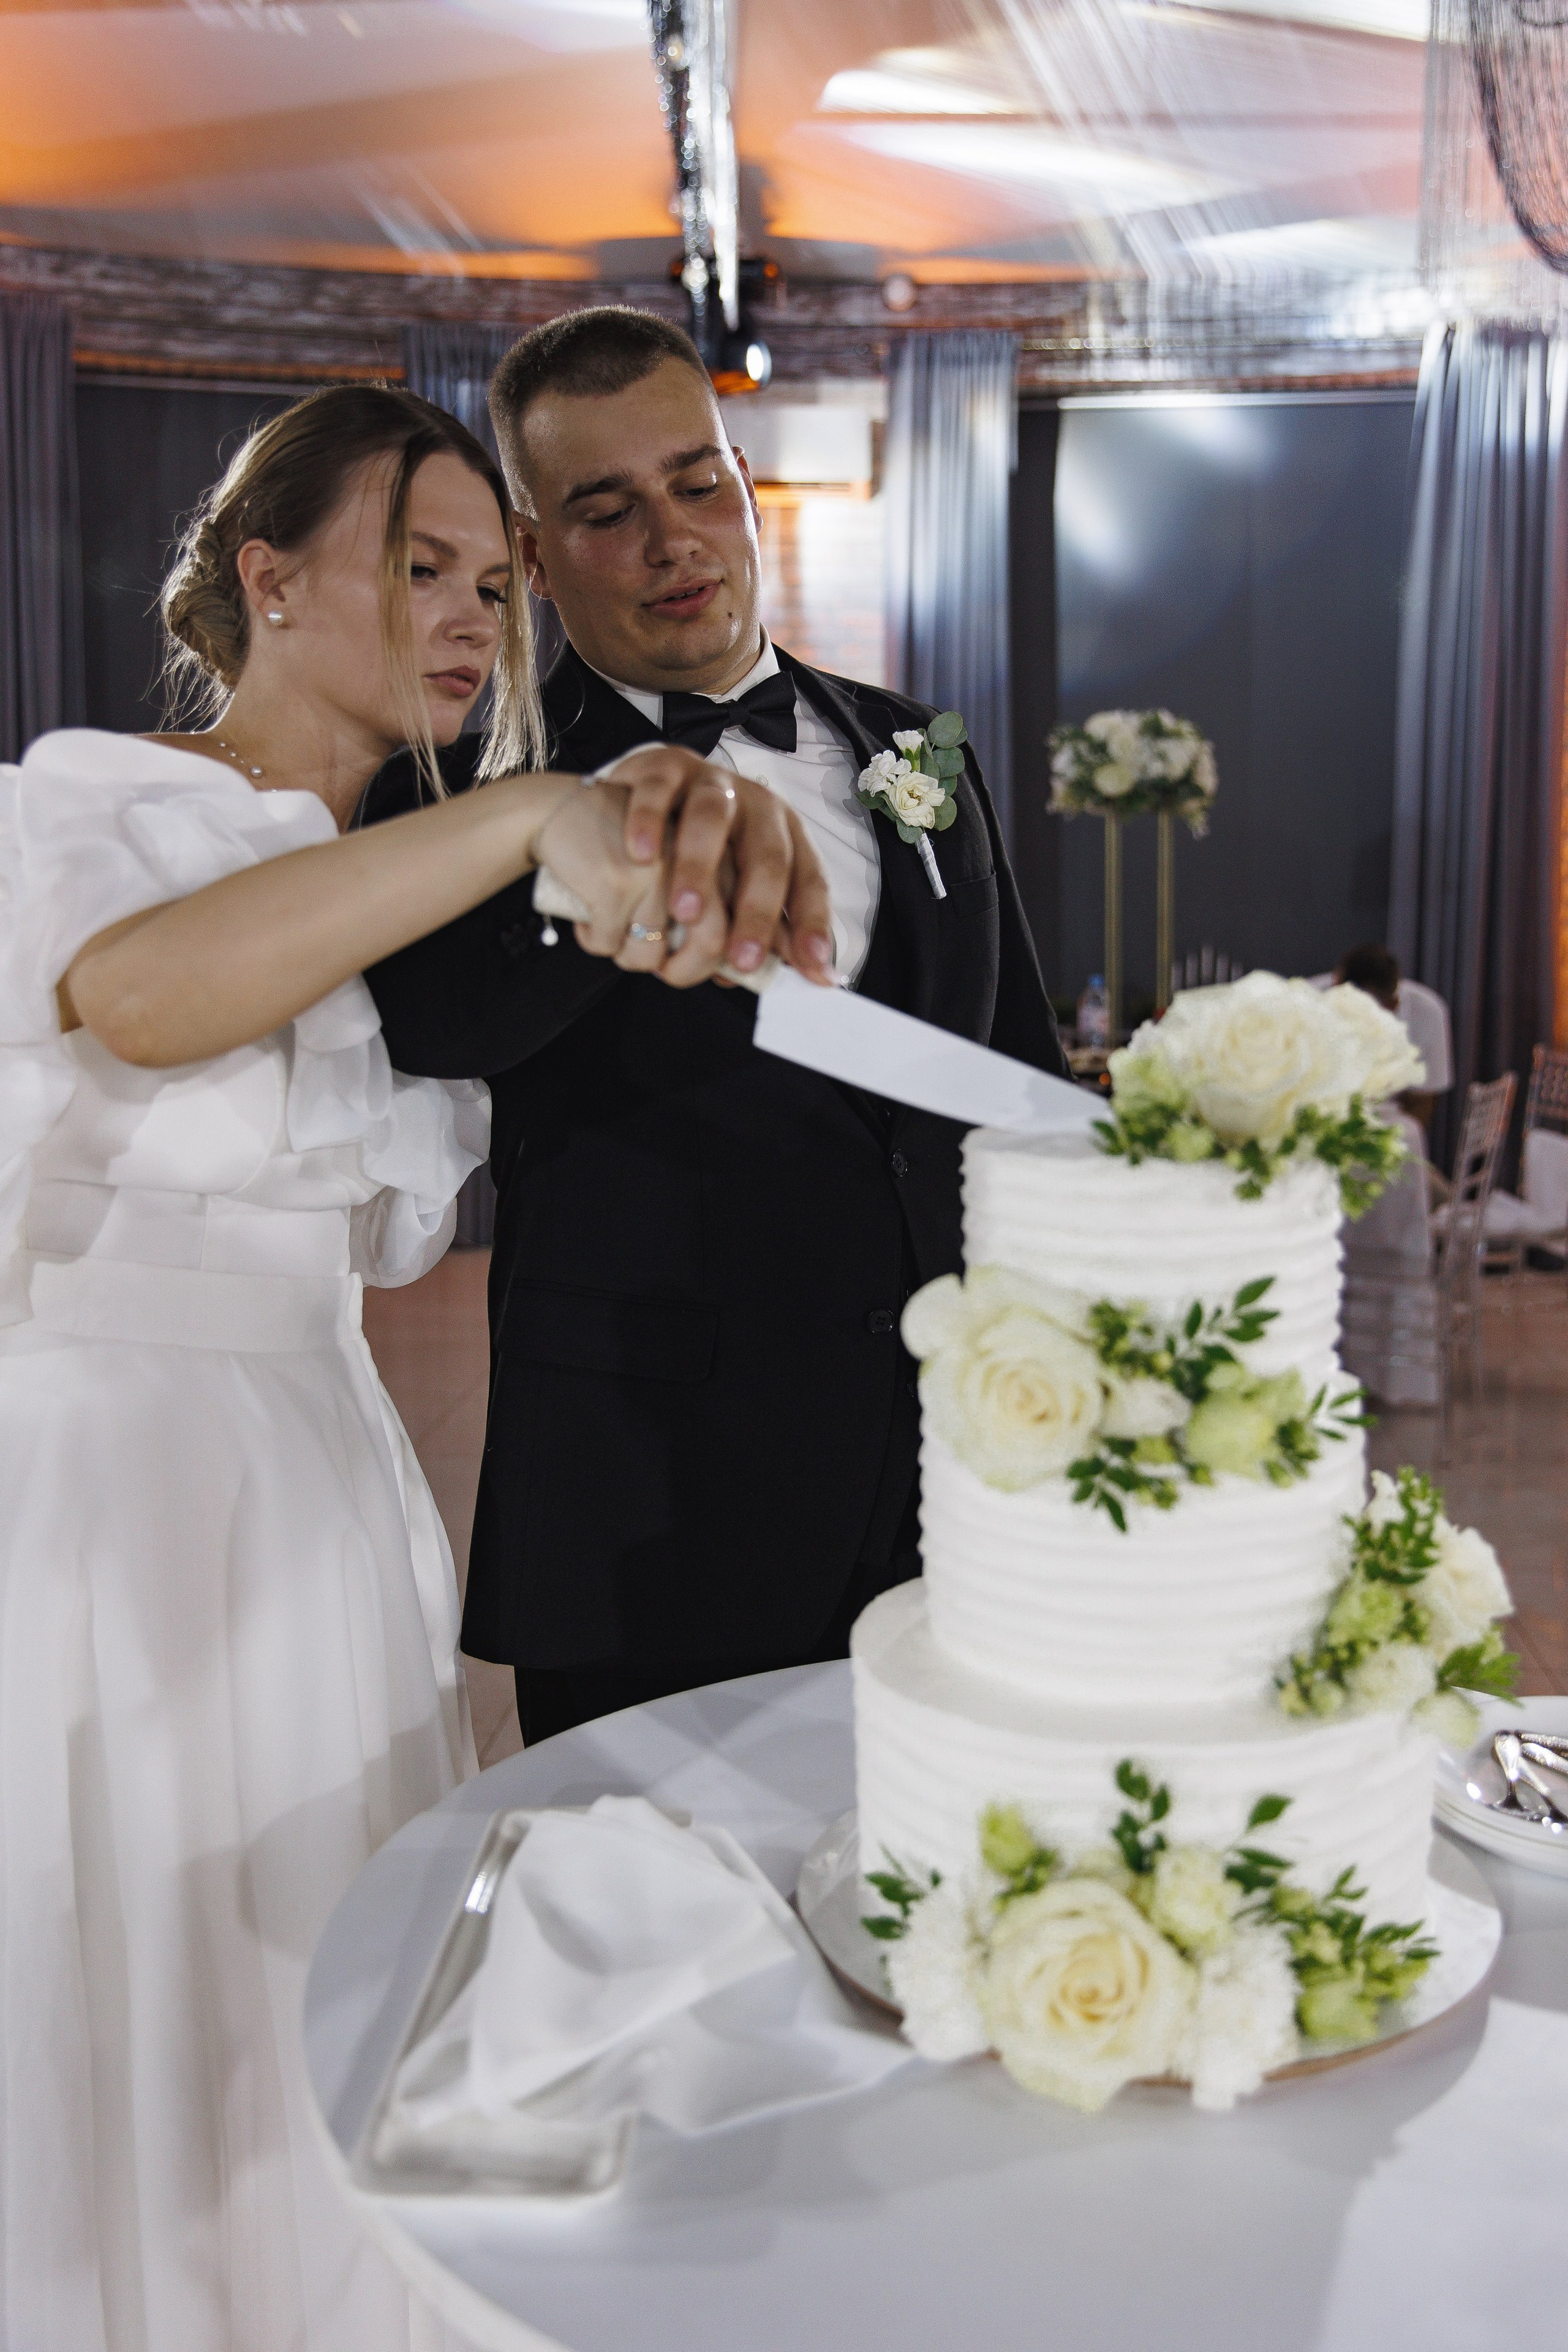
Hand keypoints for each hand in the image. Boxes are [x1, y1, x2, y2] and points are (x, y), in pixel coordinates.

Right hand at [598, 746, 836, 987]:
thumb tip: (765, 976)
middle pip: (767, 855)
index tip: (810, 965)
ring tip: (685, 914)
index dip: (811, 923)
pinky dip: (649, 821)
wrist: (644, 793)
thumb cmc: (695, 852)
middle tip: (741, 957)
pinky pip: (657, 792)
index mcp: (783, 836)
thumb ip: (754, 927)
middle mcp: (755, 806)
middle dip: (758, 911)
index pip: (808, 880)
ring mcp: (710, 782)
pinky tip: (641, 857)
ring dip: (700, 869)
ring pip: (712, 819)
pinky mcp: (663, 767)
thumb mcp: (732, 885)